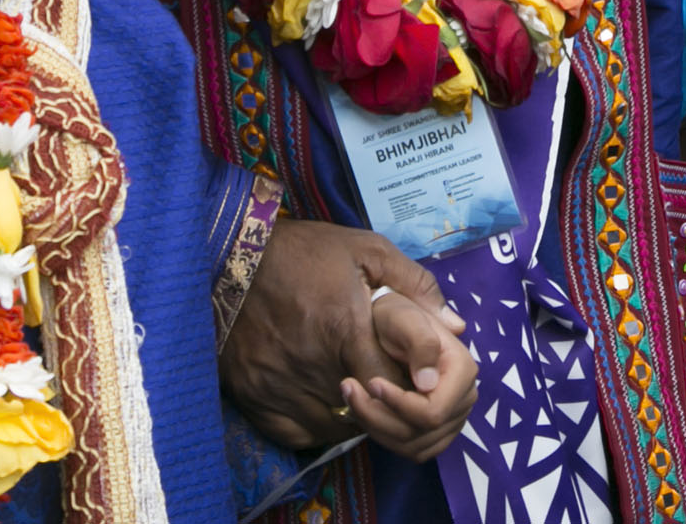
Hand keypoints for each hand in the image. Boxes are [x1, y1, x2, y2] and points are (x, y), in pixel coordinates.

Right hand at [220, 218, 476, 461]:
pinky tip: (320, 397)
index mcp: (344, 329)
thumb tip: (455, 328)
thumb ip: (415, 285)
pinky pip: (298, 434)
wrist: (230, 253)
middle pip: (366, 410)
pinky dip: (315, 425)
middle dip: (380, 398)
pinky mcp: (254, 398)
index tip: (405, 371)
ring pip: (333, 428)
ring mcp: (280, 387)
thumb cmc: (302, 251)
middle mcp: (313, 367)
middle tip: (377, 372)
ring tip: (349, 382)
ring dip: (350, 414)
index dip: (405, 385)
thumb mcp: (365, 250)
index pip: (393, 387)